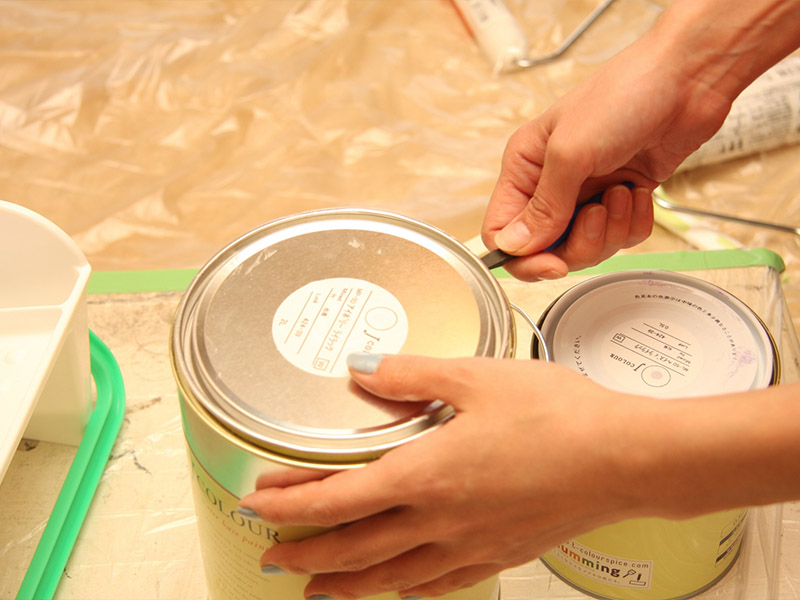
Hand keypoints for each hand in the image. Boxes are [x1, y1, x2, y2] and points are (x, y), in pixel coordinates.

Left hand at [240, 355, 652, 599]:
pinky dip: (406, 589)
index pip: (337, 499)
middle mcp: (439, 521)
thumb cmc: (557, 417)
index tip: (260, 502)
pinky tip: (401, 589)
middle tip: (271, 556)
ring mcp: (469, 546)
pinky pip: (438, 584)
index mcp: (426, 474)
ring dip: (345, 583)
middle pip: (353, 549)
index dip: (291, 504)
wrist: (623, 459)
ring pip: (389, 578)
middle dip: (304, 553)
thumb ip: (410, 373)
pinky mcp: (499, 554)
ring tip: (316, 588)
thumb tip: (362, 368)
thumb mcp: (476, 377)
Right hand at [481, 13, 734, 280]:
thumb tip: (513, 245)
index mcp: (525, 168)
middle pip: (546, 249)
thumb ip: (543, 206)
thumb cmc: (623, 94)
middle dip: (578, 243)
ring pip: (586, 248)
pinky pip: (620, 238)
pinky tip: (639, 191)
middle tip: (597, 216)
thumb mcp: (571, 152)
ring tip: (621, 192)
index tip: (553, 264)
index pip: (503, 232)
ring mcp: (587, 194)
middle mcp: (551, 184)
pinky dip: (634, 222)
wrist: (688, 79)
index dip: (524, 257)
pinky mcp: (621, 199)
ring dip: (611, 230)